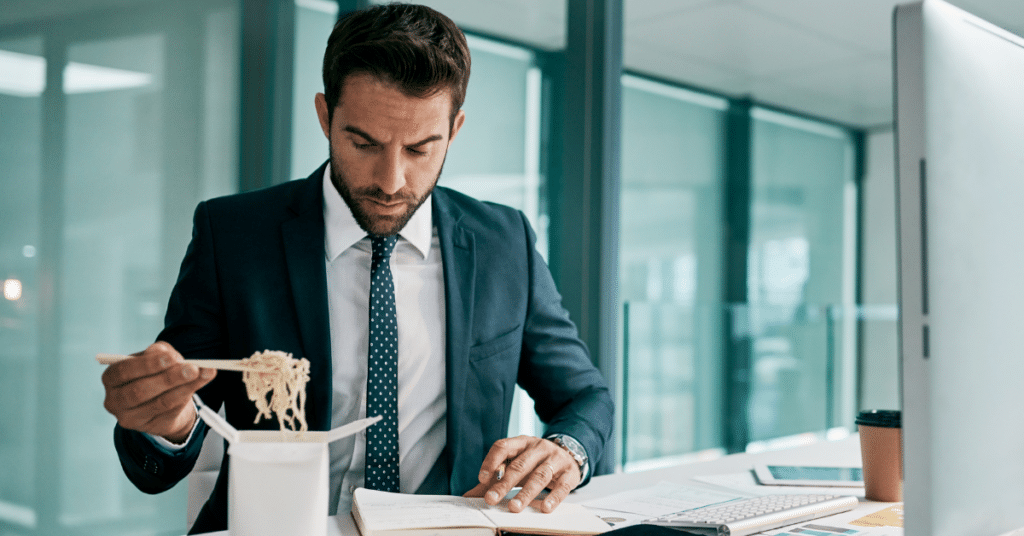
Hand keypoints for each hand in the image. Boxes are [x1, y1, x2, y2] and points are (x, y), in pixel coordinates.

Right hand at [101, 341, 216, 442]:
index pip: (123, 371)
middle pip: (140, 391)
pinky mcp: (149, 427)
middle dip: (169, 378)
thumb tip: (169, 355)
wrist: (163, 398)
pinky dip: (188, 396)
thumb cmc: (155, 371)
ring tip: (204, 374)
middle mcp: (115, 401)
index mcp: (111, 378)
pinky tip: (200, 384)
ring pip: (159, 403)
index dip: (147, 365)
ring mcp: (131, 418)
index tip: (172, 358)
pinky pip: (171, 412)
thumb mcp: (156, 356)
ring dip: (185, 387)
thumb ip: (160, 352)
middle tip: (193, 369)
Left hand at [463, 435, 581, 513]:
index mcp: (521, 442)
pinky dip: (553, 497)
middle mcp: (538, 447)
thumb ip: (495, 479)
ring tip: (514, 507)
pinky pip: (562, 485)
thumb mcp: (517, 463)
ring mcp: (555, 458)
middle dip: (504, 483)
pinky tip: (544, 508)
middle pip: (519, 465)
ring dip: (526, 493)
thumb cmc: (536, 461)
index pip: (503, 447)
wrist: (569, 454)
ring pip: (539, 475)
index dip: (491, 461)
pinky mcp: (569, 473)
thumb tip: (469, 496)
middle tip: (491, 499)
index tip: (482, 479)